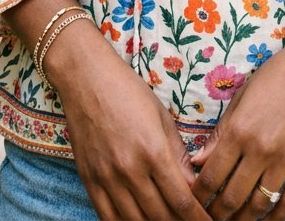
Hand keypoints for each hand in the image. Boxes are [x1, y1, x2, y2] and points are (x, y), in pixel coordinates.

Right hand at [54, 29, 209, 220]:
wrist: (86, 78)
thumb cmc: (128, 91)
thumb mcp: (161, 117)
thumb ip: (178, 154)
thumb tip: (193, 185)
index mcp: (154, 151)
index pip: (181, 201)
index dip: (198, 218)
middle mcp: (130, 170)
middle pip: (161, 217)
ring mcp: (107, 178)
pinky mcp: (89, 180)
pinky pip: (107, 218)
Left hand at [189, 32, 284, 219]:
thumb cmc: (277, 74)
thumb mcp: (242, 96)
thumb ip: (220, 132)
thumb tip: (197, 161)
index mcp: (239, 130)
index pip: (210, 176)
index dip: (198, 195)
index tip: (192, 203)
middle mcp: (260, 149)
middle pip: (231, 197)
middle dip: (216, 213)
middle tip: (209, 217)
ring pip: (258, 205)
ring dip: (242, 219)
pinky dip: (274, 218)